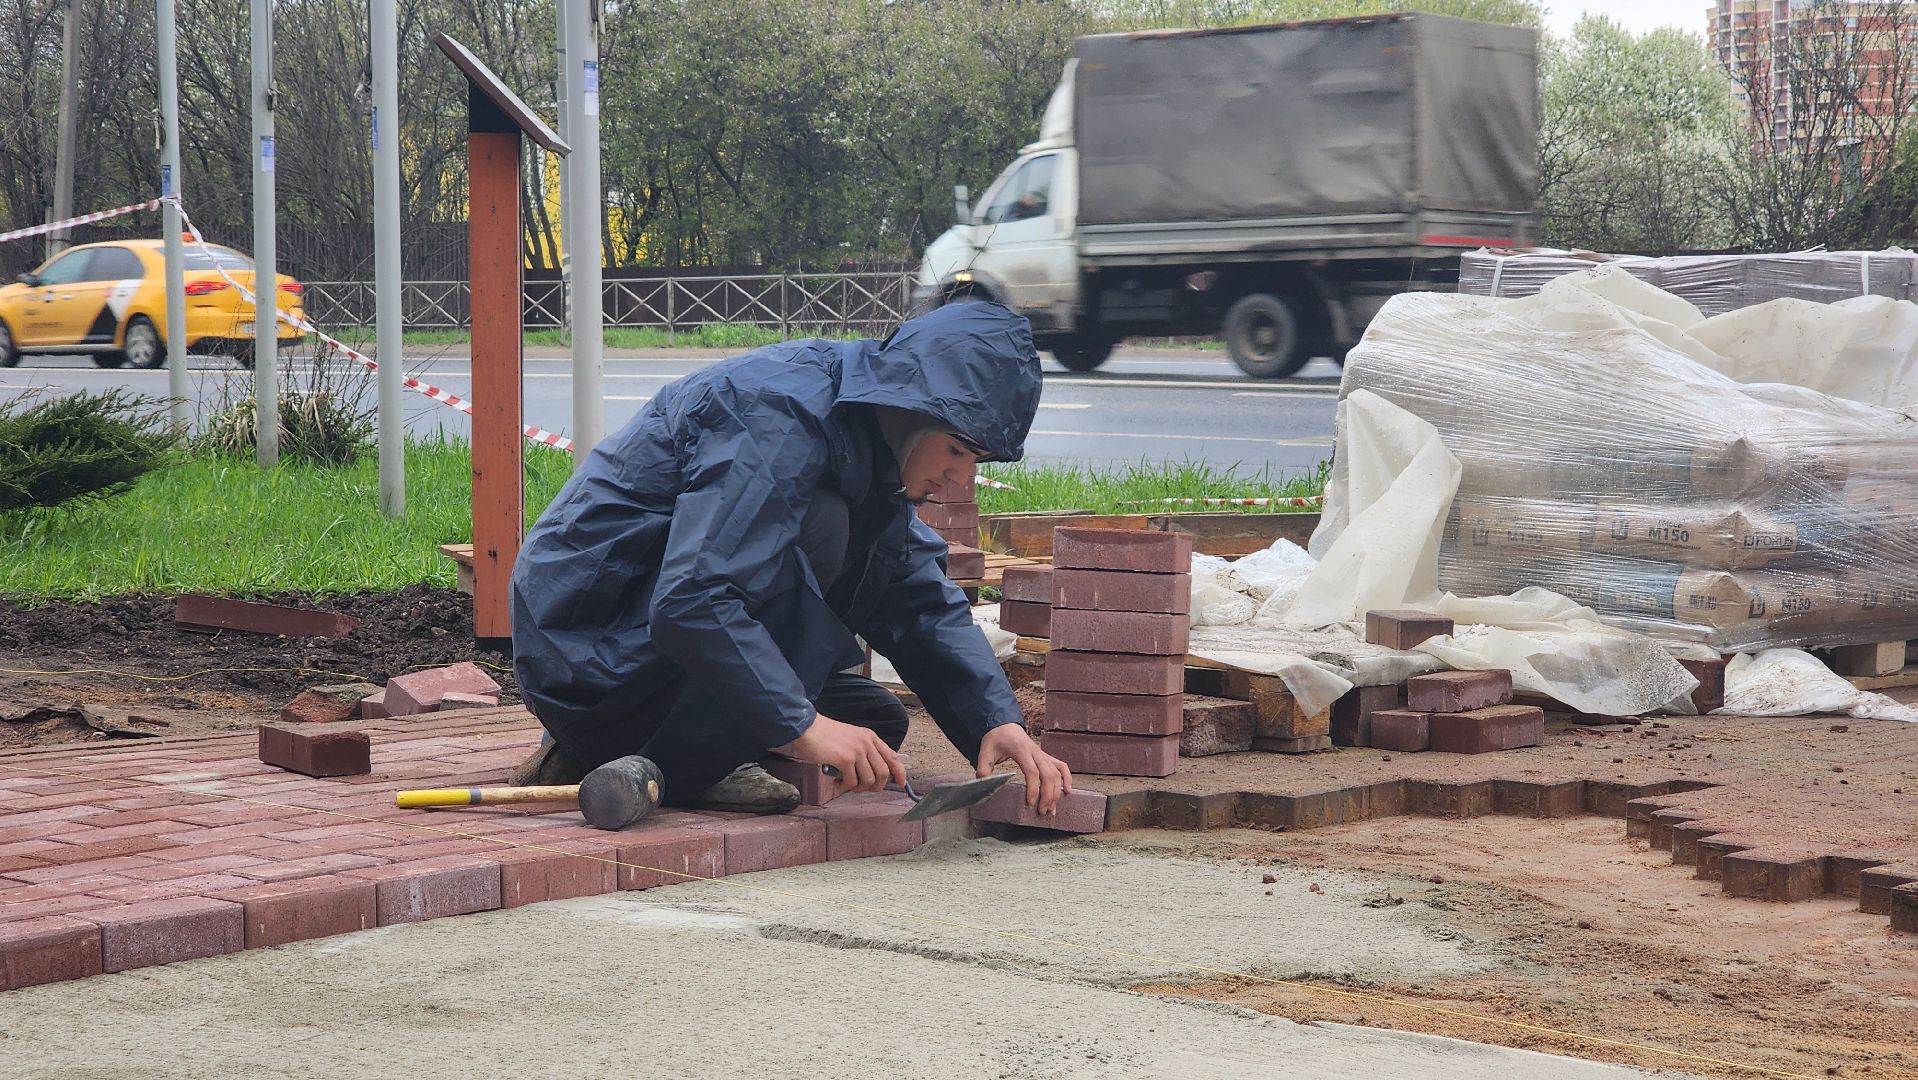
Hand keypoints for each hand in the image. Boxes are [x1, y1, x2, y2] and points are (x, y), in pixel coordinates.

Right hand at [786, 714, 905, 794]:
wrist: (807, 728)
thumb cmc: (825, 736)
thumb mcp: (852, 738)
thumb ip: (864, 751)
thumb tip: (873, 774)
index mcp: (870, 737)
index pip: (893, 757)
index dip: (900, 773)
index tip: (901, 783)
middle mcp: (866, 743)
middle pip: (884, 773)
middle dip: (876, 786)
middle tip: (863, 788)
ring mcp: (857, 751)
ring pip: (869, 781)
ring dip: (858, 788)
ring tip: (847, 784)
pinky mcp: (844, 759)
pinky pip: (852, 782)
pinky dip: (845, 787)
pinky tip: (837, 782)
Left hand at [977, 724, 1070, 814]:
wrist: (1004, 725)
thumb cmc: (996, 739)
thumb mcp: (985, 751)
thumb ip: (984, 767)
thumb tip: (983, 782)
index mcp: (1021, 751)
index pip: (1032, 772)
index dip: (1033, 788)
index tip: (1030, 802)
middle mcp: (1036, 752)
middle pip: (1048, 775)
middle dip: (1047, 795)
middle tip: (1042, 812)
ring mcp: (1043, 754)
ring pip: (1056, 773)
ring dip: (1056, 791)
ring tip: (1051, 809)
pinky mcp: (1046, 756)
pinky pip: (1061, 766)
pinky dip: (1067, 778)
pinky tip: (1067, 790)